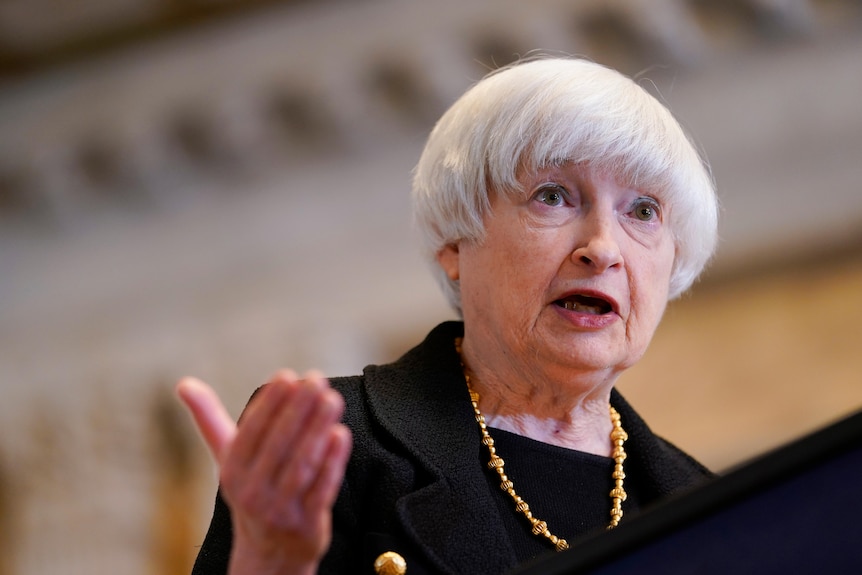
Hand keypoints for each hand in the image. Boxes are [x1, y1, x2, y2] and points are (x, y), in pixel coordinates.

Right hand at [177, 370, 351, 574]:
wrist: (269, 551)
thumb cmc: (251, 488)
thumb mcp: (227, 457)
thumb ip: (209, 418)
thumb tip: (183, 383)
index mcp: (232, 471)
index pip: (251, 432)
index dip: (269, 403)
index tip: (287, 375)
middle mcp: (253, 492)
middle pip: (279, 445)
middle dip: (298, 409)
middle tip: (317, 380)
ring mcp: (281, 510)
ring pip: (302, 464)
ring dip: (318, 429)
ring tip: (332, 399)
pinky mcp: (308, 523)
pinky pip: (322, 489)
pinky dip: (333, 462)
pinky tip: (341, 434)